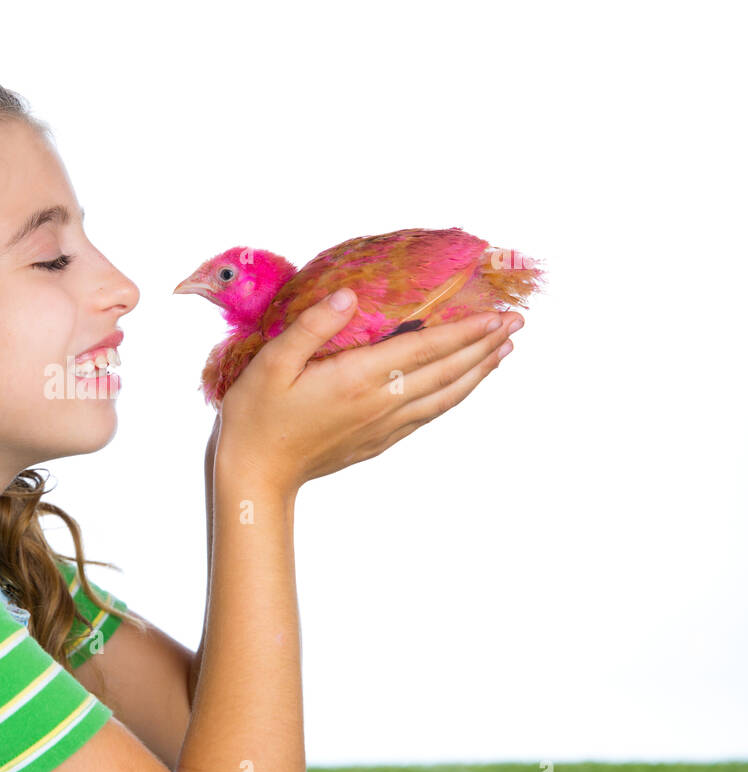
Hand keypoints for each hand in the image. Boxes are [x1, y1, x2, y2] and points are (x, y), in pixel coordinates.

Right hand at [216, 289, 520, 496]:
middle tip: (516, 323)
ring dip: (478, 372)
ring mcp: (383, 425)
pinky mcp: (379, 441)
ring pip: (446, 396)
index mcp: (358, 379)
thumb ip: (313, 326)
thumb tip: (351, 296)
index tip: (496, 314)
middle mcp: (381, 403)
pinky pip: (429, 414)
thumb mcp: (272, 363)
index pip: (425, 349)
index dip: (464, 331)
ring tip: (503, 352)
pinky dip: (455, 396)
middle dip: (485, 346)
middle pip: (446, 371)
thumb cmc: (258, 416)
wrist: (256, 474)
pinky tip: (461, 386)